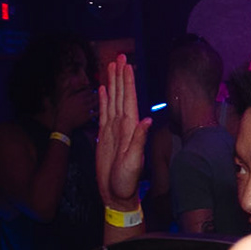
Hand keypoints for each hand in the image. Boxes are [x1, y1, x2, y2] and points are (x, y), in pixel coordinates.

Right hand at [50, 83, 98, 134]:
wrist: (63, 122)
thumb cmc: (63, 109)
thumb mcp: (64, 97)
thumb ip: (70, 88)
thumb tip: (73, 79)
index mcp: (77, 96)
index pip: (88, 90)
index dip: (92, 90)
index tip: (93, 91)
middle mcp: (82, 101)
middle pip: (94, 96)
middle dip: (97, 95)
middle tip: (100, 95)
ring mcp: (86, 109)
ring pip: (96, 102)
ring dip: (99, 101)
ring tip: (99, 101)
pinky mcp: (88, 116)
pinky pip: (97, 112)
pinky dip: (99, 110)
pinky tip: (100, 109)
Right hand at [95, 56, 151, 208]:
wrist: (116, 193)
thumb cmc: (126, 180)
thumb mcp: (134, 161)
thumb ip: (139, 140)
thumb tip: (146, 118)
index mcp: (130, 128)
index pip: (129, 99)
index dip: (128, 81)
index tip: (126, 64)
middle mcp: (123, 125)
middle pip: (121, 94)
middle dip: (121, 75)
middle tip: (120, 56)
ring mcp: (114, 129)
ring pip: (113, 99)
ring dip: (113, 83)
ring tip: (111, 66)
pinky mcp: (105, 135)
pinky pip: (104, 112)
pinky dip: (103, 99)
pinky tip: (103, 89)